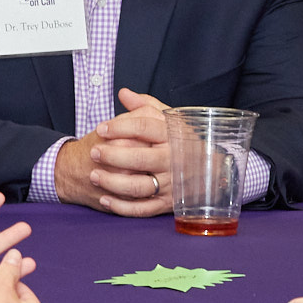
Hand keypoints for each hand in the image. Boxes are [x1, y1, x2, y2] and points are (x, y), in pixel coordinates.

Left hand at [55, 89, 171, 215]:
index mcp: (172, 136)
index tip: (100, 129)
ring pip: (138, 187)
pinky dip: (122, 207)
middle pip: (140, 158)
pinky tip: (105, 199)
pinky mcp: (167, 203)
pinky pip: (142, 209)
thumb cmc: (181, 140)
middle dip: (112, 156)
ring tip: (93, 176)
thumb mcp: (169, 119)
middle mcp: (172, 160)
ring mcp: (171, 184)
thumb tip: (124, 93)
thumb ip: (146, 105)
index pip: (145, 127)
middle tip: (93, 153)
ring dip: (112, 183)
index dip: (120, 127)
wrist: (208, 168)